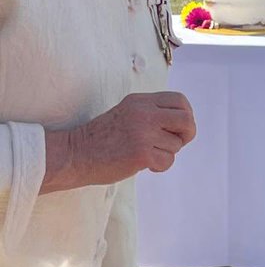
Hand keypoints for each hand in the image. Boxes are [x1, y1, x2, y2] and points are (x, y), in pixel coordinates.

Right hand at [43, 92, 195, 191]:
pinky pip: (167, 161)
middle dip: (187, 134)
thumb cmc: (102, 137)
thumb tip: (184, 123)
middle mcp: (144, 113)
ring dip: (165, 153)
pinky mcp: (141, 154)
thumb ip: (152, 113)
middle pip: (187, 120)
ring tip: (144, 153)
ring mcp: (143, 133)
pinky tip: (143, 164)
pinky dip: (159, 166)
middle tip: (175, 142)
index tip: (178, 127)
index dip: (186, 115)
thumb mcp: (128, 113)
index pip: (180, 100)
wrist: (75, 154)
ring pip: (176, 145)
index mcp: (141, 101)